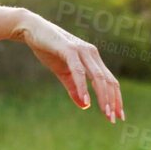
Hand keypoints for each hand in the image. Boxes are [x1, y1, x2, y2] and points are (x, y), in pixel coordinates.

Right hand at [11, 10, 125, 121]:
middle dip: (112, 101)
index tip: (118, 116)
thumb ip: (74, 89)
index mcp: (93, 59)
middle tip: (113, 119)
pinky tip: (85, 100)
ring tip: (105, 113)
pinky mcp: (69, 50)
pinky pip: (79, 71)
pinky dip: (83, 86)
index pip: (110, 81)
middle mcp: (91, 54)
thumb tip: (85, 106)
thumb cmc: (49, 50)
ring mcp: (81, 51)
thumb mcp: (63, 73)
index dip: (116, 99)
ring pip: (98, 77)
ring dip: (102, 96)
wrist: (32, 29)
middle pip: (108, 80)